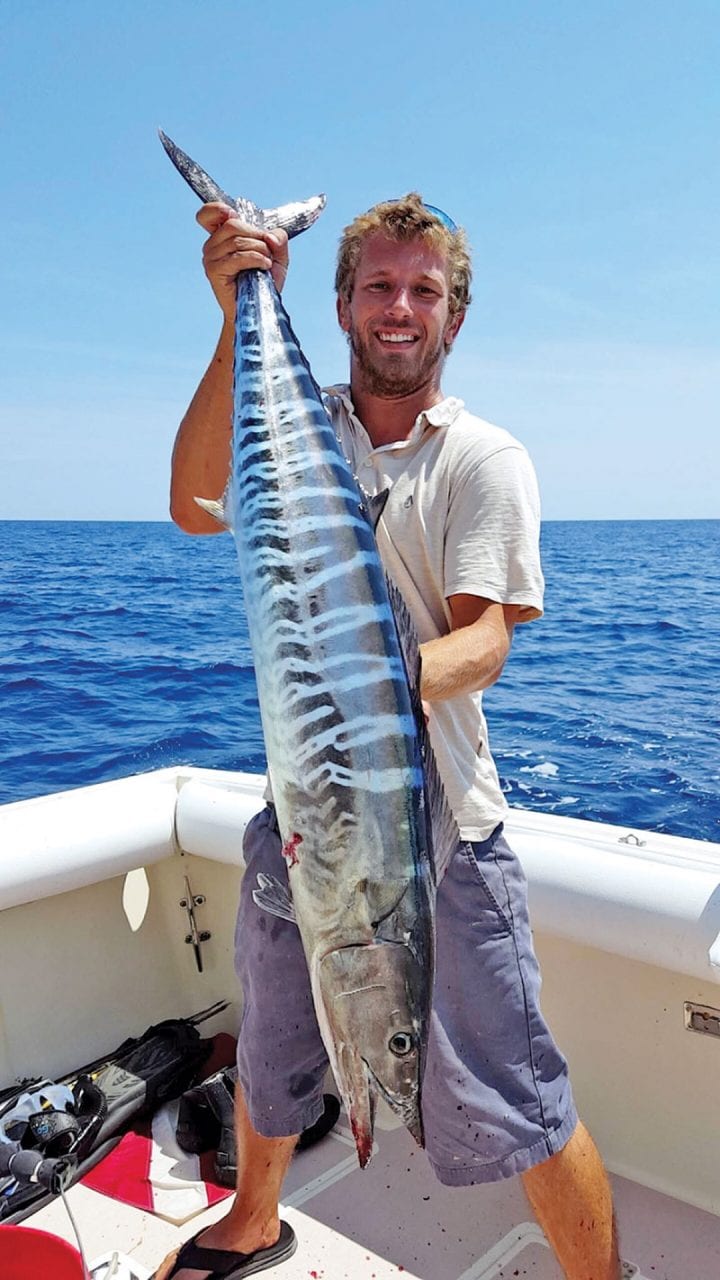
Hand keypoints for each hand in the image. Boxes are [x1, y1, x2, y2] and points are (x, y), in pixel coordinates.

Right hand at [196, 203, 289, 322]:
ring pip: (238, 240)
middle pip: (232, 224)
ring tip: (266, 263)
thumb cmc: (264, 281)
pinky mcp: (214, 271)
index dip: (218, 208)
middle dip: (257, 235)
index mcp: (222, 237)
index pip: (207, 214)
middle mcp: (212, 245)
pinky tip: (264, 267)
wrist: (258, 308)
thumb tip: (270, 235)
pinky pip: (238, 257)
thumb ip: (278, 238)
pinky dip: (256, 259)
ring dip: (260, 249)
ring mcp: (210, 258)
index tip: (233, 214)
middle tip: (268, 250)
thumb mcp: (277, 255)